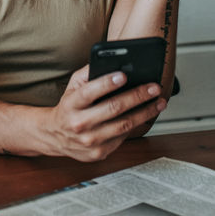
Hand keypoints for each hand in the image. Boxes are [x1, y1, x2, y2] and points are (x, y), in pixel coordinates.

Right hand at [42, 66, 166, 161]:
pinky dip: (137, 124)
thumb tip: (113, 63)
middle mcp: (79, 124)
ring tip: (159, 102)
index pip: (89, 92)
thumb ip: (89, 73)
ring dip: (145, 112)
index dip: (107, 83)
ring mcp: (89, 141)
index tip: (124, 75)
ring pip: (124, 125)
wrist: (55, 136)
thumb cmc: (69, 106)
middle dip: (137, 96)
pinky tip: (147, 114)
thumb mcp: (72, 86)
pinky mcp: (99, 153)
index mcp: (71, 104)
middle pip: (113, 109)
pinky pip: (123, 137)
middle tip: (154, 87)